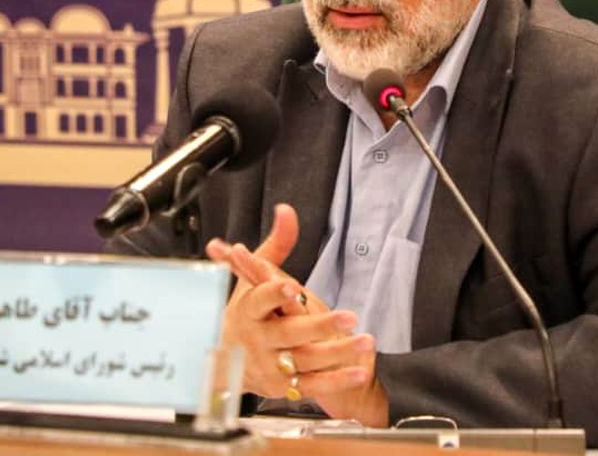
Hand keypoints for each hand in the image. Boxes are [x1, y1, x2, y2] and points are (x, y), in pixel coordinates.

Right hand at [206, 205, 388, 424]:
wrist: (231, 362)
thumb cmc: (251, 312)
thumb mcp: (256, 278)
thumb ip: (276, 245)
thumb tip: (286, 210)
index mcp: (249, 310)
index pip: (260, 301)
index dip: (274, 295)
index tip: (292, 288)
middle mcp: (259, 340)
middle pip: (290, 334)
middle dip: (319, 326)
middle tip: (349, 317)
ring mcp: (272, 365)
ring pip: (307, 360)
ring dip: (338, 352)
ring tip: (366, 342)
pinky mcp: (285, 387)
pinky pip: (313, 385)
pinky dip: (337, 380)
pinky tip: (360, 371)